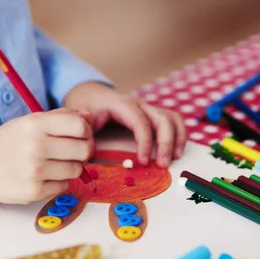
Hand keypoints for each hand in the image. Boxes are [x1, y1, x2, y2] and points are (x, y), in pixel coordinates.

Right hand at [0, 108, 92, 203]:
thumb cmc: (9, 142)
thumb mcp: (29, 122)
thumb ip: (61, 117)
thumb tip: (91, 118)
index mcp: (35, 124)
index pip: (80, 127)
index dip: (86, 132)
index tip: (80, 136)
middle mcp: (36, 147)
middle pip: (84, 150)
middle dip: (82, 151)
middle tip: (70, 152)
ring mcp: (35, 171)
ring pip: (76, 170)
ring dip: (69, 167)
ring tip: (52, 164)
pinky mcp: (34, 191)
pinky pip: (64, 187)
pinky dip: (58, 182)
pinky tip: (43, 176)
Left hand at [64, 82, 186, 166]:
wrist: (91, 93)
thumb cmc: (87, 106)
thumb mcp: (81, 117)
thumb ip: (85, 133)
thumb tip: (90, 152)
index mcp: (122, 104)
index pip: (140, 122)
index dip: (145, 143)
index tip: (143, 162)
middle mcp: (139, 104)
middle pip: (162, 118)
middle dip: (166, 143)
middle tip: (163, 165)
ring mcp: (148, 108)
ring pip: (172, 118)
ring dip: (177, 138)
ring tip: (175, 158)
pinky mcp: (152, 114)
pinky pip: (172, 121)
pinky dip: (178, 135)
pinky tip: (176, 151)